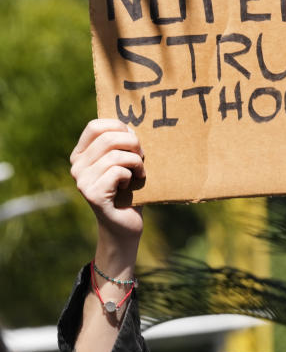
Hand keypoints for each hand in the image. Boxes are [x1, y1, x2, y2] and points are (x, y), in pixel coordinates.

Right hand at [70, 119, 144, 243]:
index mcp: (81, 155)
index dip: (119, 127)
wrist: (125, 226)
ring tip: (139, 173)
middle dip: (133, 145)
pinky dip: (132, 176)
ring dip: (136, 162)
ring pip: (116, 156)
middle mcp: (76, 166)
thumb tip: (131, 125)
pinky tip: (130, 185)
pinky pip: (118, 172)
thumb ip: (121, 145)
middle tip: (142, 157)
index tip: (134, 140)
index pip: (95, 126)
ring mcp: (82, 181)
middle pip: (108, 138)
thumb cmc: (129, 192)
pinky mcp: (92, 194)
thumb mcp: (124, 163)